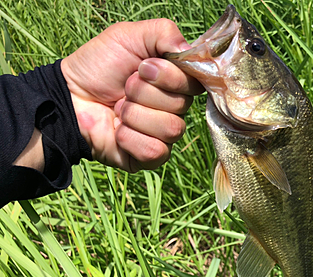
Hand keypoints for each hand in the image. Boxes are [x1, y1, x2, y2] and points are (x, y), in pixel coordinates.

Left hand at [61, 19, 203, 172]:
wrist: (68, 98)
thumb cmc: (98, 67)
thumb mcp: (128, 36)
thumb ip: (164, 33)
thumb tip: (190, 51)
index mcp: (175, 83)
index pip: (194, 83)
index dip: (168, 76)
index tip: (142, 68)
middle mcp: (174, 110)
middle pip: (181, 106)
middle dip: (143, 94)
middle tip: (124, 89)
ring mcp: (163, 135)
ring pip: (170, 129)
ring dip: (135, 116)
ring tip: (117, 110)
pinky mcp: (151, 157)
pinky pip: (155, 151)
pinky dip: (130, 138)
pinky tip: (117, 130)